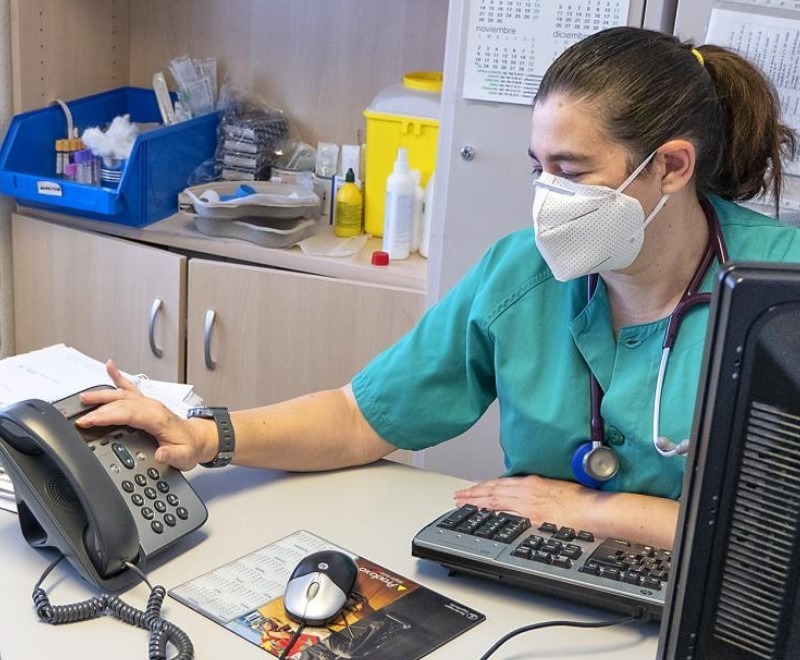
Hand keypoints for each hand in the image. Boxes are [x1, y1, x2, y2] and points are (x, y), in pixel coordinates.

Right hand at [76, 360, 213, 469]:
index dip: (108, 416)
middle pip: (121, 403)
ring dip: (103, 395)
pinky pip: (130, 387)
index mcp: (158, 418)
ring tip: (84, 397)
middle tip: (80, 417)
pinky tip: (110, 366)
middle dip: (99, 409)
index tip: (90, 421)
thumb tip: (161, 454)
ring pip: (122, 394)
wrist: (198, 439)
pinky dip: (119, 377)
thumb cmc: (189, 446)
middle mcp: (152, 407)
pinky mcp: (146, 403)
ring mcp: (149, 403)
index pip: (128, 414)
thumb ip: (172, 455)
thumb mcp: (184, 457)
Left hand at [454, 475, 679, 546]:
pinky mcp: (531, 519)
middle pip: (493, 491)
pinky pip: (505, 516)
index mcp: (533, 482)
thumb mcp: (557, 487)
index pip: (501, 482)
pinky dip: (491, 514)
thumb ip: (541, 490)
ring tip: (462, 504)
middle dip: (473, 493)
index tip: (473, 488)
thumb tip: (532, 495)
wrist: (595, 510)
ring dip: (476, 502)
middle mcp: (527, 491)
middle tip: (458, 496)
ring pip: (494, 501)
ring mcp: (528, 506)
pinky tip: (481, 516)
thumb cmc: (583, 500)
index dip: (484, 485)